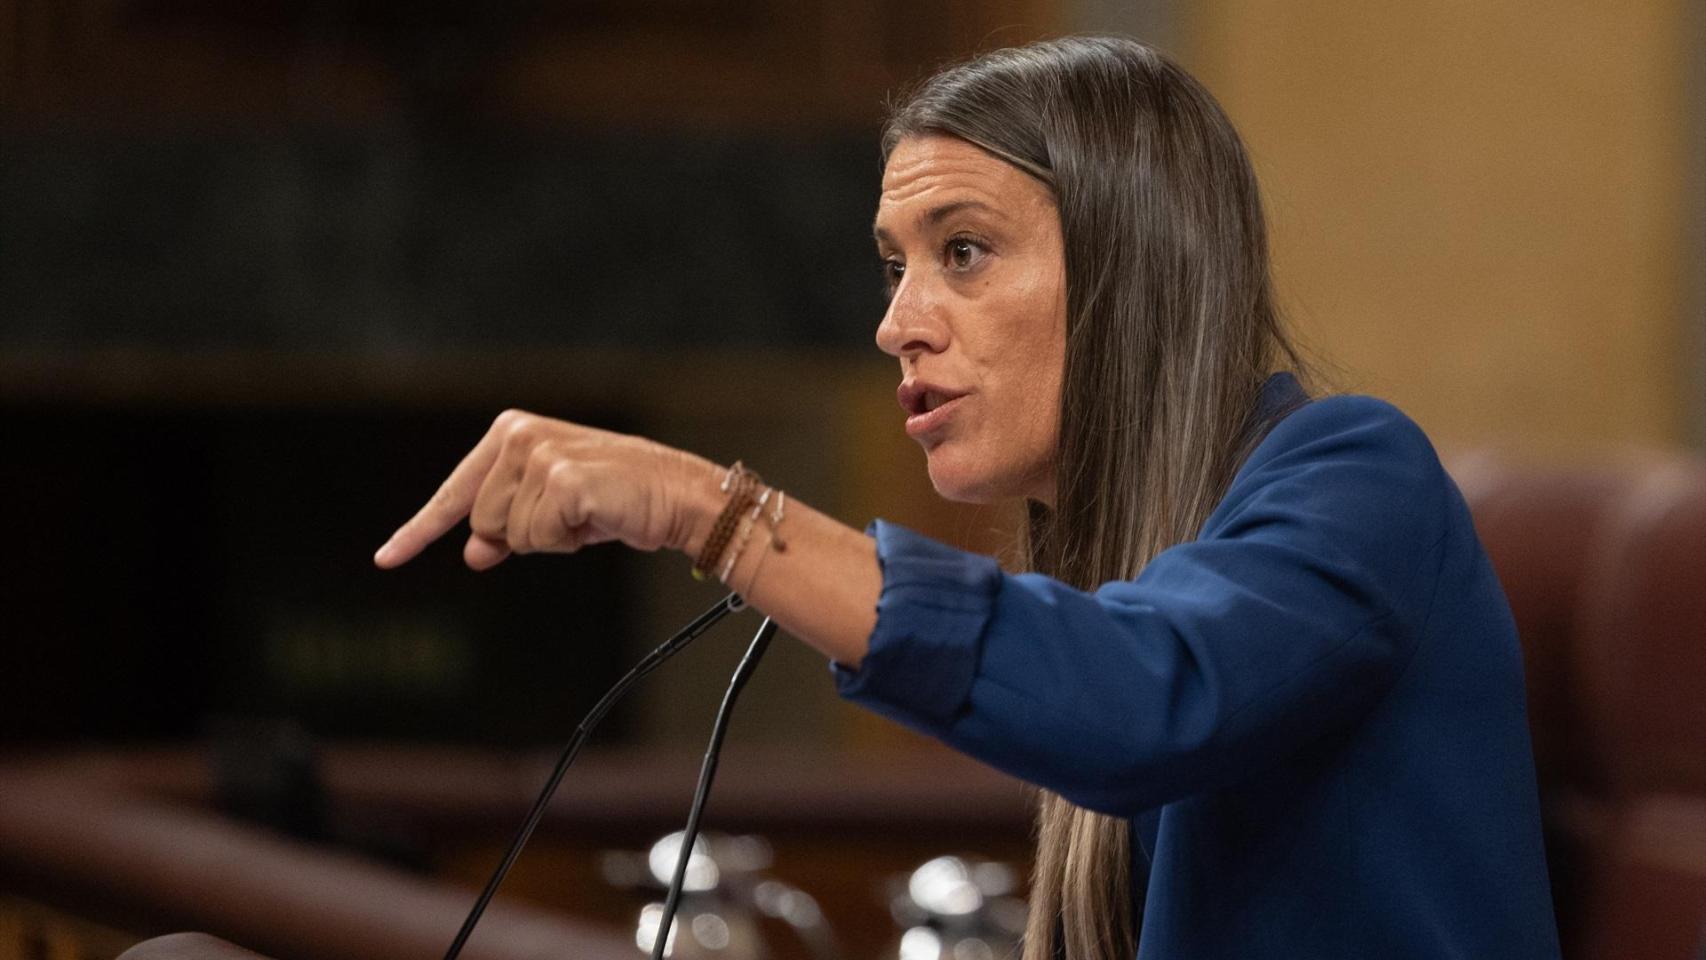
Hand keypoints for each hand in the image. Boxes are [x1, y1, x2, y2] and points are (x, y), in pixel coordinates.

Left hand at [373, 409, 718, 570]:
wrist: (676, 495)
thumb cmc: (617, 499)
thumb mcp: (552, 511)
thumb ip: (505, 526)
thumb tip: (473, 552)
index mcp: (510, 433)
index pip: (455, 493)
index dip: (420, 531)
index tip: (386, 559)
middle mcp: (518, 436)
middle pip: (482, 521)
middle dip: (523, 534)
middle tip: (571, 517)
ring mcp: (539, 455)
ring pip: (508, 535)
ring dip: (549, 539)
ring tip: (587, 515)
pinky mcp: (561, 479)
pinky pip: (536, 539)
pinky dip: (566, 541)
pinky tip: (595, 518)